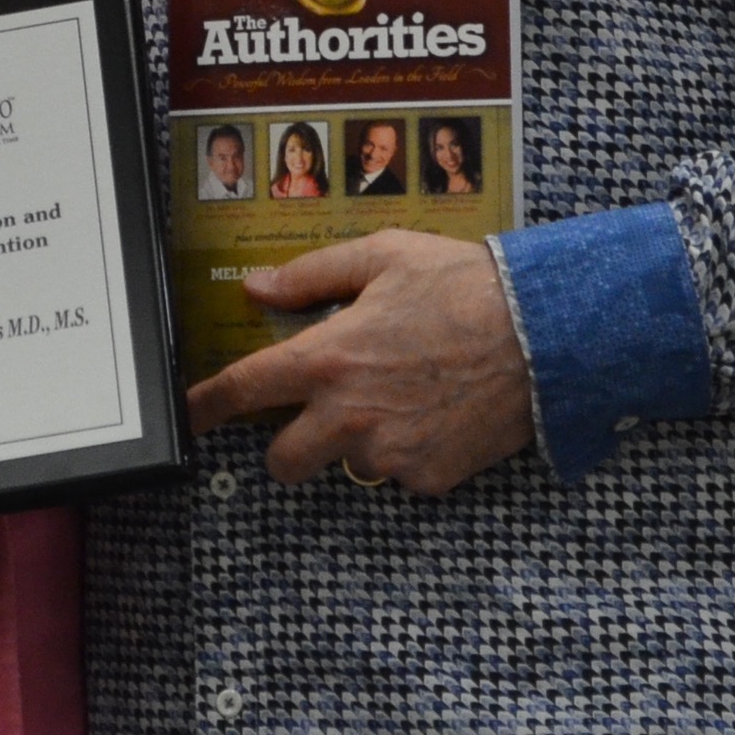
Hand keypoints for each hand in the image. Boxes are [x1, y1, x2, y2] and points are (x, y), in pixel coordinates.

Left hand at [184, 230, 536, 493]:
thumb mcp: (383, 256)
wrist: (545, 331)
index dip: (205, 408)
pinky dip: (411, 451)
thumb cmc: (464, 284)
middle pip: (282, 461)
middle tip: (323, 411)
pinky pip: (400, 475)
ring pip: (347, 467)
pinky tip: (440, 411)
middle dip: (290, 444)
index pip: (244, 391)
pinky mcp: (428, 479)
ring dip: (360, 442)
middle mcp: (349, 416)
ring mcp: (389, 455)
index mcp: (329, 358)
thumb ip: (311, 276)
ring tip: (406, 394)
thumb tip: (257, 289)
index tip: (189, 418)